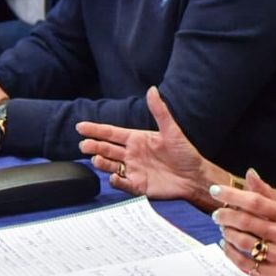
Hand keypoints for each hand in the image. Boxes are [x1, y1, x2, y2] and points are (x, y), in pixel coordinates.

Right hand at [77, 87, 214, 205]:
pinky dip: (116, 181)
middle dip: (94, 146)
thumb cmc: (185, 152)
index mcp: (137, 139)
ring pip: (111, 165)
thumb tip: (152, 90)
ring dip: (102, 162)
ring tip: (96, 158)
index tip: (80, 126)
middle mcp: (132, 154)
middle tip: (84, 145)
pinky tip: (114, 177)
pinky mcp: (138, 185)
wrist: (195, 176)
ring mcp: (133, 170)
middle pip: (107, 149)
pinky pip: (123, 183)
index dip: (96, 129)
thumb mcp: (171, 130)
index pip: (111, 133)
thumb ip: (159, 111)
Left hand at [210, 169, 275, 275]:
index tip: (216, 191)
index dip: (233, 195)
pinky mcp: (275, 275)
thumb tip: (249, 173)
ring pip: (244, 242)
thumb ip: (268, 195)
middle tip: (216, 214)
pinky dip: (231, 253)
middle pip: (247, 221)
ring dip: (228, 233)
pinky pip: (245, 263)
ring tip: (223, 229)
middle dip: (226, 215)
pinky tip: (226, 246)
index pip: (256, 202)